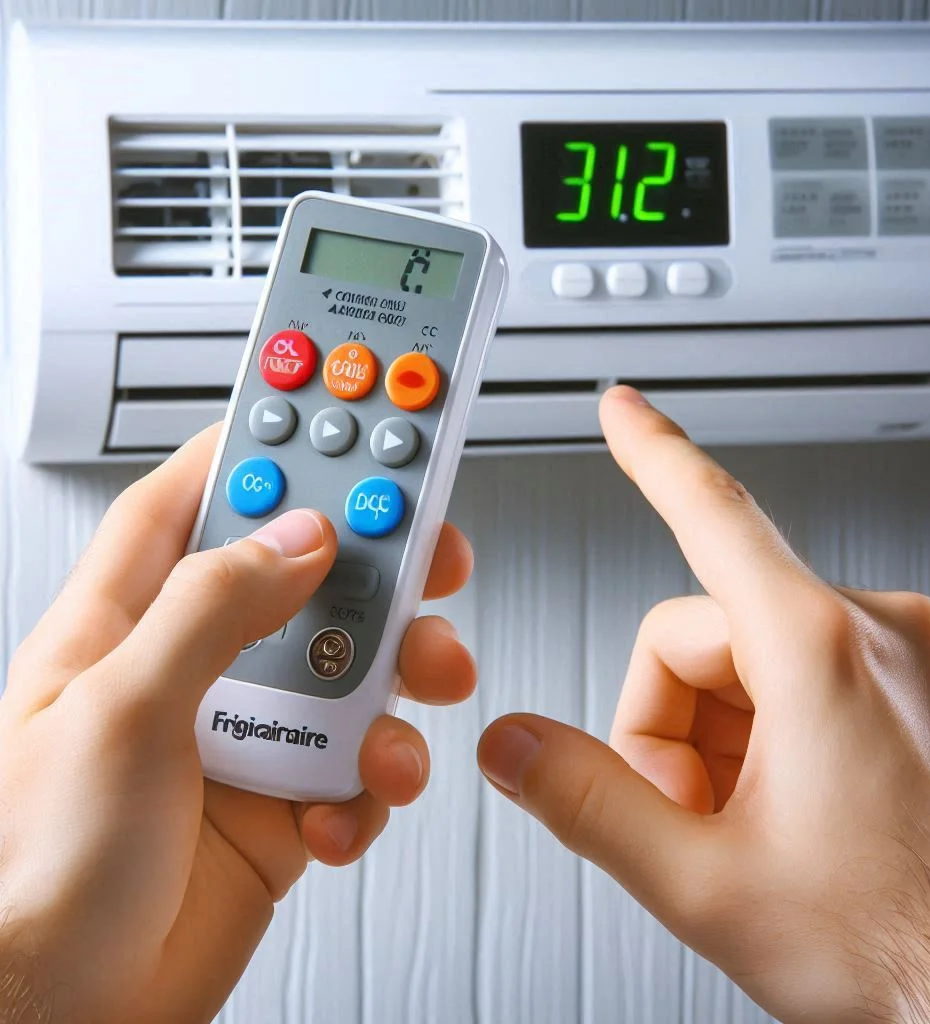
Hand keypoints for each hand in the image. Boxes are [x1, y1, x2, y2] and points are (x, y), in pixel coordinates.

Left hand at [0, 425, 476, 1023]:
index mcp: (130, 622)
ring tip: (411, 700)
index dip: (269, 446)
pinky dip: (374, 782)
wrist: (67, 1020)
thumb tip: (299, 540)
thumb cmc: (38, 879)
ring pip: (354, 666)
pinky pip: (361, 763)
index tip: (337, 412)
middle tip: (427, 549)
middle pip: (306, 572)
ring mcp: (248, 730)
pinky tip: (344, 808)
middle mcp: (197, 665)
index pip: (202, 498)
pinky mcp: (289, 795)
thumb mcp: (118, 714)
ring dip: (398, 680)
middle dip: (375, 560)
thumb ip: (214, 609)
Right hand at [478, 386, 929, 1022]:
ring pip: (767, 655)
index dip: (654, 453)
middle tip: (694, 816)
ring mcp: (927, 658)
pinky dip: (793, 731)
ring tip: (761, 828)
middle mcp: (886, 631)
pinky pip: (830, 672)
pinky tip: (812, 813)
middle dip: (676, 725)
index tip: (625, 408)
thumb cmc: (906, 948)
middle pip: (710, 631)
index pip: (713, 513)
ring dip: (735, 738)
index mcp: (822, 650)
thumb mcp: (704, 883)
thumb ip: (586, 802)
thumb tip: (514, 748)